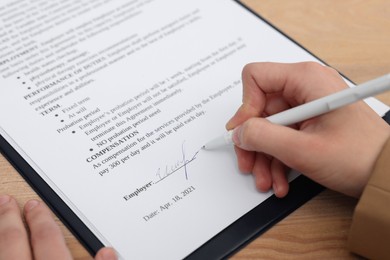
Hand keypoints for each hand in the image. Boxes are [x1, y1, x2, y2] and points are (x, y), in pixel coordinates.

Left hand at [0, 195, 116, 259]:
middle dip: (11, 219)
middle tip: (7, 202)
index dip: (40, 220)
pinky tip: (0, 250)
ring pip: (1, 254)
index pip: (45, 239)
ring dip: (1, 233)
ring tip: (1, 216)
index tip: (34, 205)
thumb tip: (108, 252)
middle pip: (15, 242)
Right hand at [227, 62, 389, 197]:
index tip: (244, 132)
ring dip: (264, 156)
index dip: (245, 106)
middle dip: (253, 141)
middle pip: (260, 108)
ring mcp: (307, 106)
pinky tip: (280, 178)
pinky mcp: (309, 122)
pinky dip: (277, 158)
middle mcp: (305, 87)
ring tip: (267, 180)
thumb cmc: (360, 156)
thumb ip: (263, 137)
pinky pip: (283, 136)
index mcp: (306, 80)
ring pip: (269, 126)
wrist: (385, 173)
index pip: (257, 78)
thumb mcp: (303, 149)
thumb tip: (239, 132)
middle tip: (248, 164)